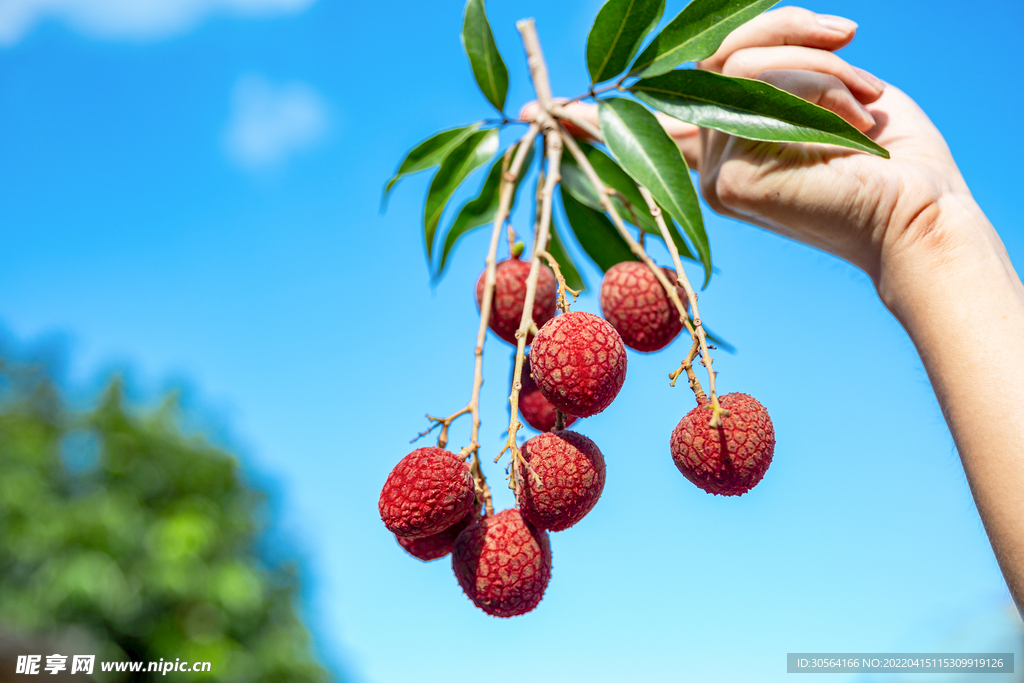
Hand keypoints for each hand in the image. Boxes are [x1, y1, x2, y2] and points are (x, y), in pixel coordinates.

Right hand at [693, 7, 975, 292]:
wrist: (924, 215)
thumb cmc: (892, 160)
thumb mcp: (830, 91)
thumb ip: (775, 70)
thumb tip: (744, 44)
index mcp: (731, 143)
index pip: (716, 64)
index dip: (774, 32)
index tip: (843, 36)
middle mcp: (712, 162)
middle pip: (723, 57)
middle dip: (801, 41)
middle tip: (864, 77)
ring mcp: (718, 175)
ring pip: (742, 67)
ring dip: (823, 70)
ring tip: (867, 101)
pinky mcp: (733, 181)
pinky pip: (764, 90)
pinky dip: (825, 89)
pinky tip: (859, 126)